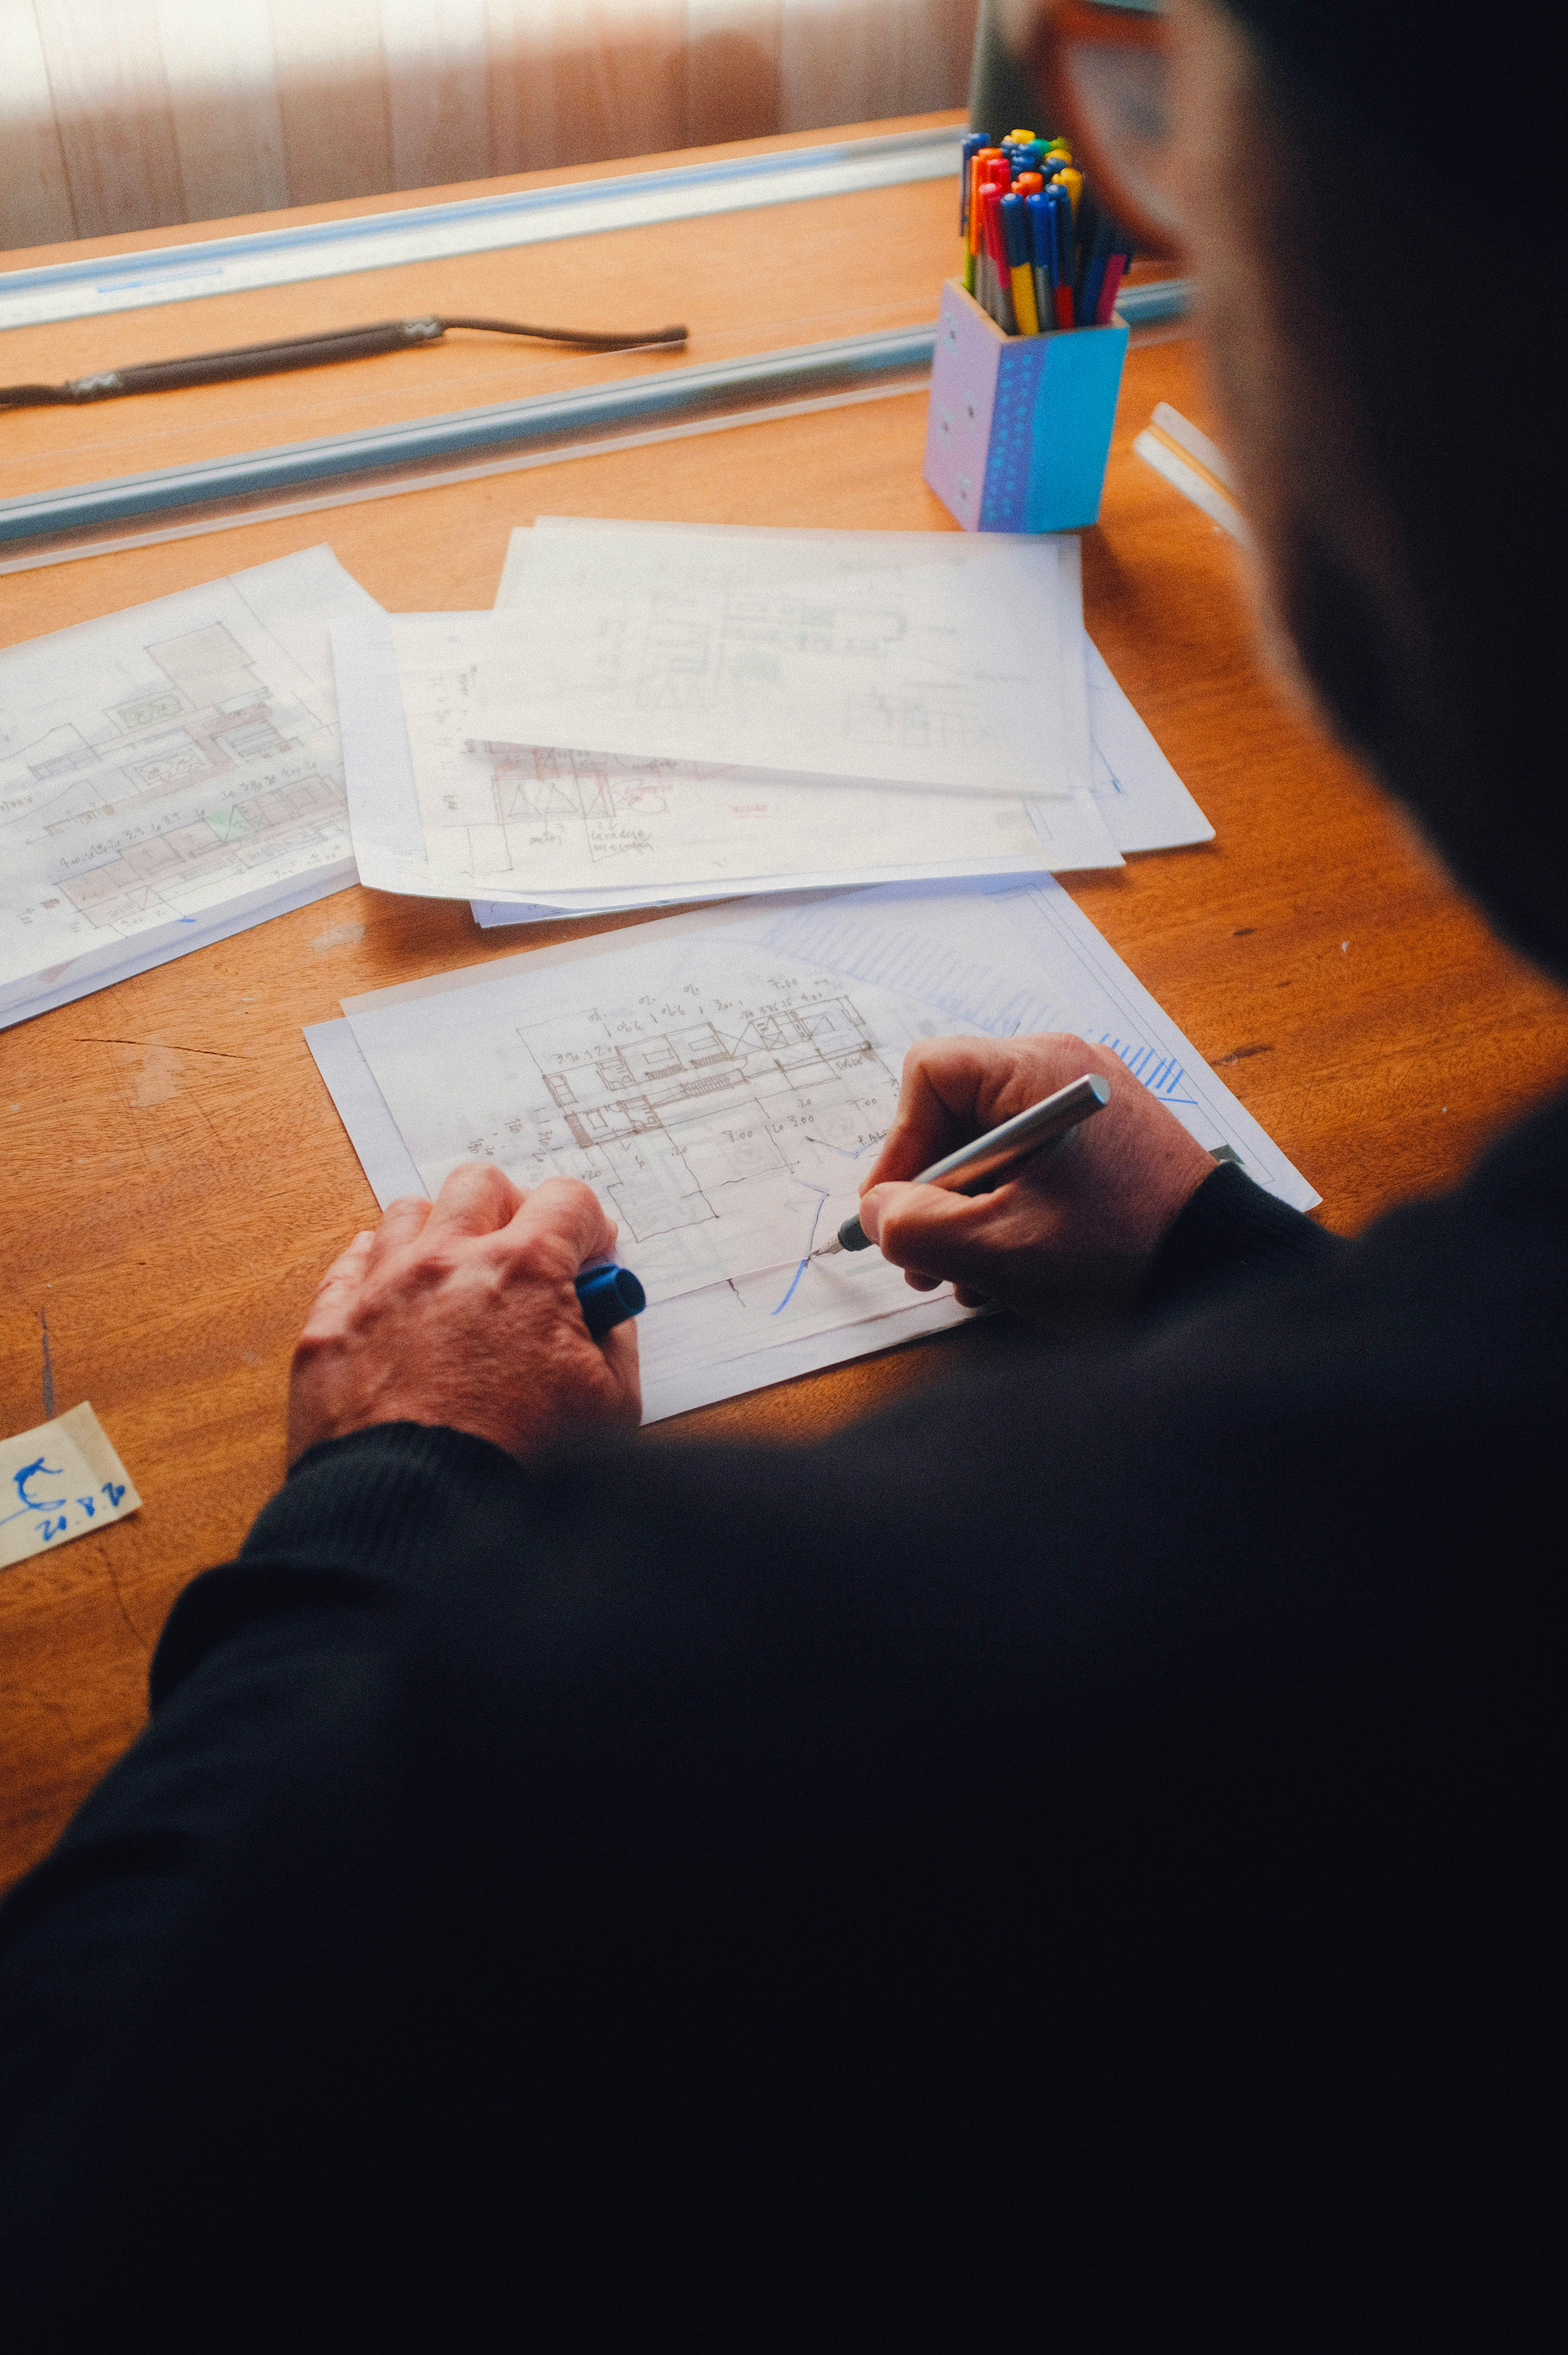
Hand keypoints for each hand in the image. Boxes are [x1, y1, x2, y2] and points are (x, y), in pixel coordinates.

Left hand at [287, 1163, 640, 1464]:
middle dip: (512, 1209)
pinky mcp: (329, 1327)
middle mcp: (446, 1261)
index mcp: (524, 1271)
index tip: (589, 1256)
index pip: (569, 1199)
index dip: (589, 1226)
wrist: (415, 1527)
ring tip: (456, 1283)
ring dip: (441, 1235)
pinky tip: (400, 1303)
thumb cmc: (516, 1470)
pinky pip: (352, 1262)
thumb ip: (616, 1342)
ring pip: (409, 1213)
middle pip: (481, 1184)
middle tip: (525, 1257)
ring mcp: (380, 1289)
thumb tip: (607, 1312)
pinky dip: (380, 1270)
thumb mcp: (611, 1410)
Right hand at [856, 1035, 1215, 1328]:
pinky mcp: (1104, 1147)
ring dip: (965, 1215)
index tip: (894, 1212)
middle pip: (956, 1115)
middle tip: (922, 1260)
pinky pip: (1029, 1167)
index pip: (931, 1075)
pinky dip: (1006, 1214)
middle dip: (930, 1194)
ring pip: (989, 1149)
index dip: (899, 1146)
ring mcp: (1088, 1110)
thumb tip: (876, 1213)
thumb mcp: (998, 1249)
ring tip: (966, 1277)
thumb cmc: (1124, 1255)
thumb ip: (916, 1226)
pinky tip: (1007, 1269)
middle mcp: (1066, 1073)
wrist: (1227, 1281)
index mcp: (1042, 1072)